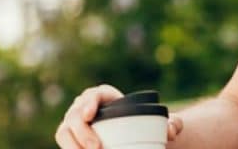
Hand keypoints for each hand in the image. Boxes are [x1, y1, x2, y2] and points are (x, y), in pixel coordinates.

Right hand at [54, 85, 184, 147]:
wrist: (132, 136)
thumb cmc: (144, 125)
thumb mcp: (160, 123)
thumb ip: (173, 123)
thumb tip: (172, 129)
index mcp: (104, 96)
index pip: (94, 94)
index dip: (89, 102)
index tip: (91, 115)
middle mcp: (85, 107)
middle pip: (75, 114)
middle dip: (81, 131)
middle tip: (97, 147)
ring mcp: (75, 123)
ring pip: (65, 131)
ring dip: (71, 143)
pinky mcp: (70, 137)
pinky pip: (65, 142)